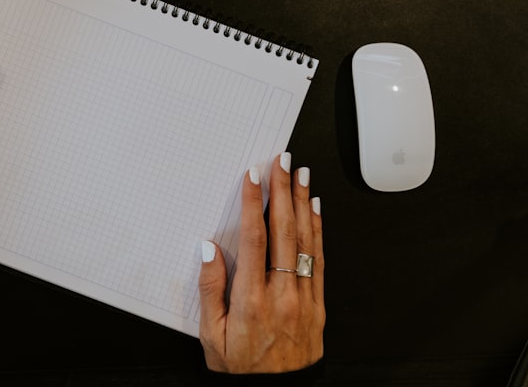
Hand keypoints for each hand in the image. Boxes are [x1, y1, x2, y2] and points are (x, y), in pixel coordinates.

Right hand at [198, 153, 324, 373]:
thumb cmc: (243, 370)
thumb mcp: (212, 337)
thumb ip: (210, 291)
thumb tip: (209, 250)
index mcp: (252, 300)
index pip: (255, 240)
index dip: (254, 204)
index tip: (253, 177)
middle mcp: (282, 294)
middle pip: (284, 231)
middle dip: (283, 191)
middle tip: (283, 162)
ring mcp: (304, 298)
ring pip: (305, 241)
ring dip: (303, 203)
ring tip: (302, 175)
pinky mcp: (317, 305)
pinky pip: (319, 260)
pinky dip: (317, 231)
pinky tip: (315, 210)